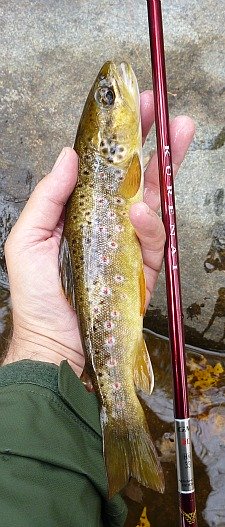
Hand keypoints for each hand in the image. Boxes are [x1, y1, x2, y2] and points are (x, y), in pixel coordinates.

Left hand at [4, 91, 194, 375]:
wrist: (56, 344)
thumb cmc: (36, 295)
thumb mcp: (28, 240)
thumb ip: (47, 197)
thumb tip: (68, 155)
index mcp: (82, 210)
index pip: (104, 168)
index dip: (118, 139)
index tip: (130, 108)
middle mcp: (109, 221)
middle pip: (137, 175)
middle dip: (153, 141)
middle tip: (167, 111)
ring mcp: (130, 243)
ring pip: (156, 198)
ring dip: (167, 166)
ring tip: (175, 135)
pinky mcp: (145, 267)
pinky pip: (153, 239)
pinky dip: (149, 223)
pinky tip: (138, 212)